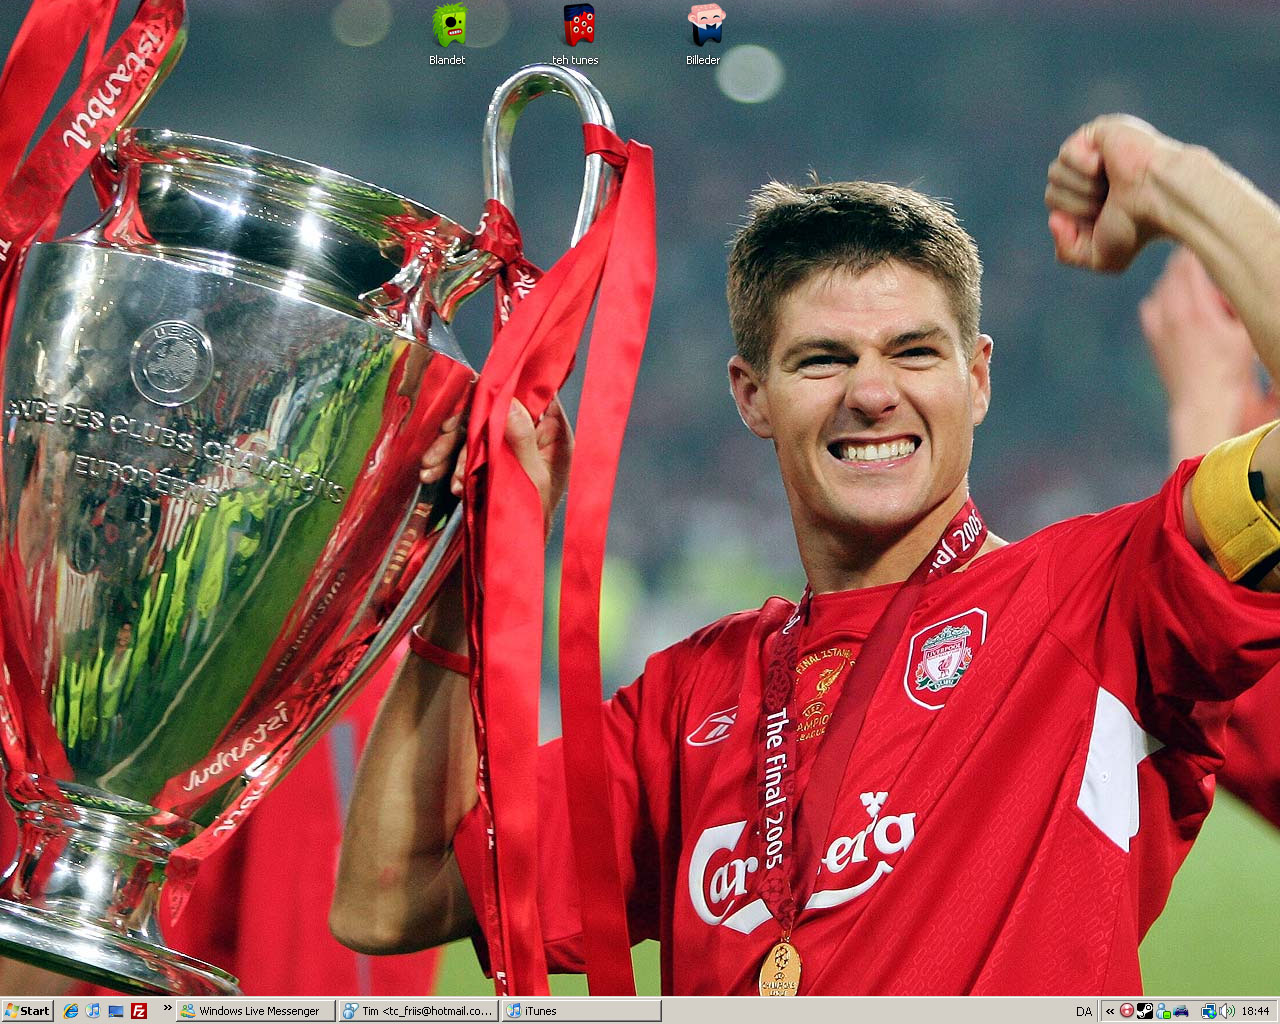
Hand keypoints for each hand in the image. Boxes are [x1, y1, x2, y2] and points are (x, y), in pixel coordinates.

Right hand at [418, 397, 573, 536]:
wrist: (519, 549)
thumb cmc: (535, 518)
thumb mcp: (531, 479)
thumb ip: (522, 440)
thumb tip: (509, 402)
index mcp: (553, 432)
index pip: (533, 393)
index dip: (504, 388)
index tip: (474, 395)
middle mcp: (532, 431)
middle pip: (493, 408)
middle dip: (462, 429)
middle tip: (438, 452)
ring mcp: (508, 442)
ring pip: (474, 427)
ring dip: (449, 448)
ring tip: (432, 471)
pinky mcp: (490, 455)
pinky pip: (465, 446)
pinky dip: (447, 459)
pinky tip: (434, 475)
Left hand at [1045, 114, 1178, 271]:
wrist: (1161, 197)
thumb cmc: (1138, 226)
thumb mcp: (1099, 257)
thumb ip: (1067, 251)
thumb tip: (1053, 219)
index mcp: (1092, 198)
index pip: (1056, 209)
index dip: (1074, 220)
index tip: (1103, 219)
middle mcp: (1092, 174)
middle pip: (1051, 193)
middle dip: (1077, 205)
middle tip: (1109, 200)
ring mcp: (1095, 150)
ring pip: (1055, 173)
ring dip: (1083, 187)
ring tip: (1112, 183)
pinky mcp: (1098, 130)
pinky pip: (1066, 153)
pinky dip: (1084, 166)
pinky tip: (1106, 164)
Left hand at [1140, 246, 1277, 462]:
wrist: (1201, 403)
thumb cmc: (1229, 370)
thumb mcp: (1244, 332)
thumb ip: (1241, 301)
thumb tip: (1245, 280)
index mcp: (1196, 308)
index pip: (1190, 261)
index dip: (1200, 248)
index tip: (1212, 241)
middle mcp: (1171, 312)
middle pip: (1174, 270)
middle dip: (1190, 263)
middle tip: (1209, 264)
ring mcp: (1157, 324)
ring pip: (1161, 286)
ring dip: (1177, 280)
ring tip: (1199, 290)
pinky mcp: (1151, 336)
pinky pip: (1151, 304)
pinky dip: (1163, 299)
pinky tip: (1178, 307)